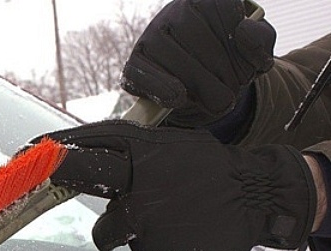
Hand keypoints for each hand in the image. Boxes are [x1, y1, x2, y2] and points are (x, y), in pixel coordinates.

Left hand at [41, 121, 315, 250]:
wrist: (258, 198)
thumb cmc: (209, 171)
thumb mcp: (171, 147)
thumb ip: (132, 153)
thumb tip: (84, 156)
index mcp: (144, 145)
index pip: (88, 140)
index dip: (53, 146)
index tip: (27, 152)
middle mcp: (139, 175)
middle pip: (82, 171)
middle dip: (59, 172)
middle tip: (35, 171)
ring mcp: (144, 213)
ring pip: (108, 230)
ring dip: (127, 228)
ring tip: (165, 218)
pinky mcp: (152, 246)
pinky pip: (135, 248)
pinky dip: (152, 245)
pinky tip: (178, 233)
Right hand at [121, 0, 275, 126]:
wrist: (198, 90)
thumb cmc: (226, 64)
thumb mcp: (253, 53)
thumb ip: (260, 40)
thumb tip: (242, 32)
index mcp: (204, 0)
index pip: (225, 13)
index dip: (239, 48)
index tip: (246, 68)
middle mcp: (174, 12)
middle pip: (200, 41)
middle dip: (222, 73)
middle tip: (231, 92)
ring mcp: (150, 37)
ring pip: (177, 62)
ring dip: (201, 86)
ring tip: (214, 99)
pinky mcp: (133, 64)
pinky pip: (146, 76)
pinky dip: (164, 90)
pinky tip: (179, 98)